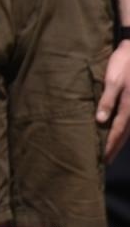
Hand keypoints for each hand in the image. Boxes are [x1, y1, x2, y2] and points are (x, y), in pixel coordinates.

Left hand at [98, 41, 129, 160]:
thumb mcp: (112, 81)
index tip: (102, 159)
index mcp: (128, 108)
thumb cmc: (123, 65)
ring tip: (111, 151)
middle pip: (123, 134)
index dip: (109, 146)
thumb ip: (107, 100)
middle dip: (114, 147)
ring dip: (119, 140)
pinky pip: (128, 120)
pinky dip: (123, 129)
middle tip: (105, 161)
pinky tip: (118, 131)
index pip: (116, 132)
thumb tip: (100, 121)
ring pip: (128, 129)